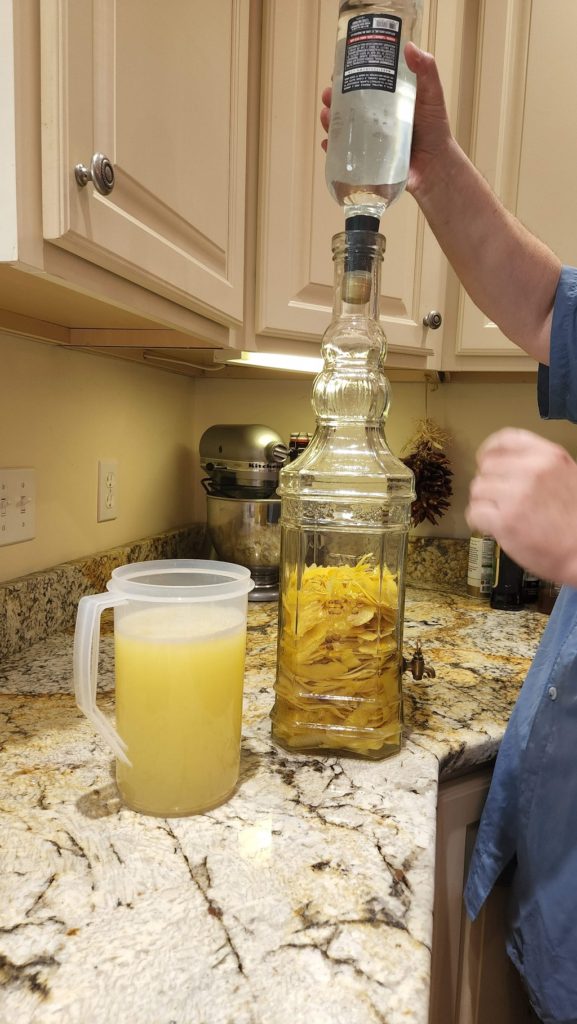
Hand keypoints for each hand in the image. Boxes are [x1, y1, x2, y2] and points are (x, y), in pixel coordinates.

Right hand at [320, 44, 453, 196]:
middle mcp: (375, 118)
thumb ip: (426, 71)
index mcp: (387, 100)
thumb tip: (409, 47)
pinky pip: (345, 154)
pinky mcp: (367, 160)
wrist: (435, 167)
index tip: (338, 71)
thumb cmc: (435, 131)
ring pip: (342, 127)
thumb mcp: (432, 95)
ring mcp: (369, 140)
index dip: (348, 76)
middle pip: (347, 104)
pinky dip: (333, 149)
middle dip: (333, 98)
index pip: (363, 84)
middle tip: (328, 94)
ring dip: (329, 120)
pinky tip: (328, 143)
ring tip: (326, 115)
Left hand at [466, 428, 576, 585]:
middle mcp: (531, 470)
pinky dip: (477, 521)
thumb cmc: (576, 519)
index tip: (484, 461)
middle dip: (488, 483)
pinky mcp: (505, 521)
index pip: (506, 439)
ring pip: (478, 489)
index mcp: (549, 456)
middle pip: (487, 467)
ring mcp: (516, 495)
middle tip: (496, 499)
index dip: (489, 450)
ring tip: (497, 514)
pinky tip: (490, 527)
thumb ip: (540, 466)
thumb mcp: (569, 477)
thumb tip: (506, 464)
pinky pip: (474, 512)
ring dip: (482, 503)